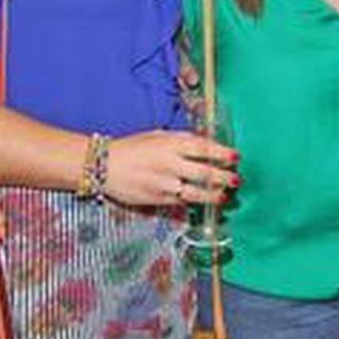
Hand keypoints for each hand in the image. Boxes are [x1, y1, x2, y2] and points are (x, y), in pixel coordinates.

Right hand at [105, 130, 238, 207]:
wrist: (102, 165)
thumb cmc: (132, 148)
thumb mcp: (158, 136)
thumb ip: (182, 140)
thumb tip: (206, 145)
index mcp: (170, 144)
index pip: (203, 148)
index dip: (222, 154)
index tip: (236, 157)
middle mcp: (168, 164)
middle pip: (203, 173)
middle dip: (224, 177)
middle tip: (237, 179)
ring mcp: (163, 184)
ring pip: (195, 193)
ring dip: (213, 195)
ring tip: (225, 197)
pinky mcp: (156, 200)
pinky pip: (180, 202)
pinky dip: (193, 202)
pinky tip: (204, 201)